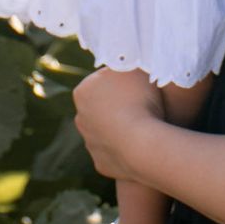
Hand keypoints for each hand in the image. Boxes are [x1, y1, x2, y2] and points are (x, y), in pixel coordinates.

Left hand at [74, 67, 167, 181]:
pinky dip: (125, 149)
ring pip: (107, 131)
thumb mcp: (136, 68)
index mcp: (82, 91)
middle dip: (118, 106)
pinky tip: (141, 145)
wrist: (142, 144)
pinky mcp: (99, 164)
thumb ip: (126, 62)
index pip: (103, 82)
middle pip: (102, 107)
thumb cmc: (140, 100)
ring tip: (144, 127)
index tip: (140, 86)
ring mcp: (89, 143)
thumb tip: (127, 59)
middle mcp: (80, 118)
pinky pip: (115, 153)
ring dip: (122, 128)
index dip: (123, 83)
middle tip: (143, 106)